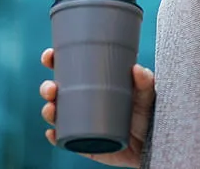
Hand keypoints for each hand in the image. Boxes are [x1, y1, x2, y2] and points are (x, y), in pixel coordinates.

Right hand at [39, 48, 154, 167]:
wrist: (152, 142)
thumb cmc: (147, 112)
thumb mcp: (147, 94)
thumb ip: (145, 81)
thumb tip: (137, 69)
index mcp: (93, 82)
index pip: (69, 68)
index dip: (54, 61)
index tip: (50, 56)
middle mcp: (83, 100)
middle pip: (56, 91)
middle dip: (47, 88)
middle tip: (52, 88)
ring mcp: (82, 122)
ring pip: (56, 115)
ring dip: (48, 111)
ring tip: (52, 109)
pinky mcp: (84, 143)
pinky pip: (65, 140)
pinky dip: (55, 136)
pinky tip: (53, 133)